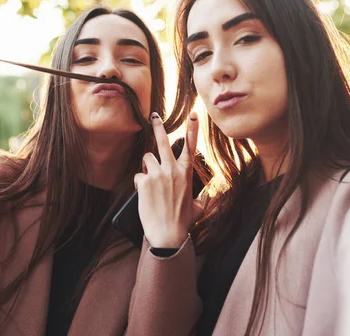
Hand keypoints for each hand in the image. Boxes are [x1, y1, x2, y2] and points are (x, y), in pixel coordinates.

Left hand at [134, 111, 203, 247]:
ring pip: (147, 158)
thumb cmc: (183, 223)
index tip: (193, 115)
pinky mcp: (144, 181)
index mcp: (186, 174)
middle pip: (163, 142)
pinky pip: (138, 176)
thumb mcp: (198, 208)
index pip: (191, 147)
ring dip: (146, 166)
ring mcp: (158, 174)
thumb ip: (203, 198)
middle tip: (154, 116)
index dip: (192, 129)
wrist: (168, 235)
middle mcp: (172, 170)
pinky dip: (140, 184)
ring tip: (150, 180)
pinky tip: (144, 195)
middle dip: (158, 126)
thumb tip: (210, 195)